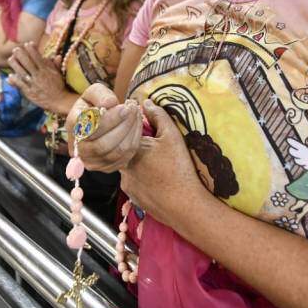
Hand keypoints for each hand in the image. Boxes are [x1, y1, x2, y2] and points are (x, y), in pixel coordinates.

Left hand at [7, 43, 73, 113]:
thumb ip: (55, 64)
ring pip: (22, 73)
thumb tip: (57, 55)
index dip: (32, 50)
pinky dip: (15, 80)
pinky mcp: (30, 92)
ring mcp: (33, 84)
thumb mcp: (58, 74)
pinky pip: (21, 85)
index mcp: (46, 70)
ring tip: (10, 59)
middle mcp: (39, 76)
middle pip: (28, 63)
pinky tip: (10, 76)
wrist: (59, 101)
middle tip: (15, 49)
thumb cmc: (59, 86)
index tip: (27, 44)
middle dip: (21, 55)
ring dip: (16, 66)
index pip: (38, 58)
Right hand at [68, 84, 141, 171]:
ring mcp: (91, 162)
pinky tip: (136, 126)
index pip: (91, 129)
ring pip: (116, 152)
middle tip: (135, 109)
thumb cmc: (94, 105)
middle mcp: (78, 149)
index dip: (111, 119)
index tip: (126, 107)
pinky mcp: (105, 168)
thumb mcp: (93, 93)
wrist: (94, 122)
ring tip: (137, 115)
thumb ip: (100, 94)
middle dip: (124, 126)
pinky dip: (134, 141)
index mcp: (73, 127)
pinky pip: (125, 158)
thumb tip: (109, 103)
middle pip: (103, 145)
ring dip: (132, 132)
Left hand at [119, 100, 209, 223]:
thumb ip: (158, 116)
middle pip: (125, 149)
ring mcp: (127, 184)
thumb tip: (146, 102)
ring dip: (139, 162)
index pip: (125, 132)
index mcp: (130, 149)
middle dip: (138, 145)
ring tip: (159, 163)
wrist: (184, 205)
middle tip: (155, 145)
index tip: (147, 126)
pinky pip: (134, 182)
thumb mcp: (172, 135)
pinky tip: (158, 178)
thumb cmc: (179, 167)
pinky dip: (143, 178)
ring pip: (128, 166)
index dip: (135, 126)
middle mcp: (122, 167)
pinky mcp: (133, 197)